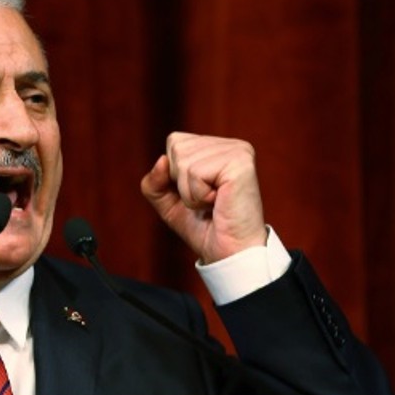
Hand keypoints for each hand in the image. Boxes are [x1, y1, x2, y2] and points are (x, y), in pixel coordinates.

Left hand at [140, 132, 266, 262]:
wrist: (227, 253)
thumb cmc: (203, 228)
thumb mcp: (167, 201)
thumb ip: (154, 180)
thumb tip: (162, 159)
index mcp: (217, 148)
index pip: (175, 141)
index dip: (174, 174)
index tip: (198, 192)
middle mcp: (230, 145)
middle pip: (176, 147)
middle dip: (181, 182)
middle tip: (206, 200)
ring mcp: (238, 151)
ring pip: (183, 160)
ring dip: (190, 192)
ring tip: (213, 203)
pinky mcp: (240, 162)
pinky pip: (195, 172)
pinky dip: (198, 195)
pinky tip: (218, 202)